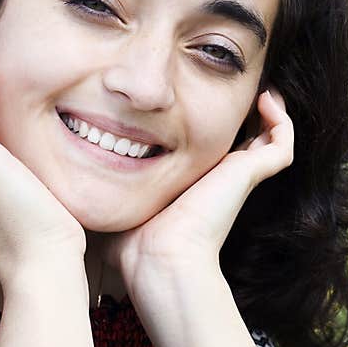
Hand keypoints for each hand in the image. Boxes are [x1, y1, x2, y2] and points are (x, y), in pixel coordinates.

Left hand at [99, 88, 293, 299]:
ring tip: (262, 90)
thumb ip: (104, 182)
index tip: (203, 101)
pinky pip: (283, 142)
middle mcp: (224, 179)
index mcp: (199, 184)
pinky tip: (266, 99)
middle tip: (240, 87)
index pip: (218, 150)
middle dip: (249, 114)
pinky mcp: (251, 175)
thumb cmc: (135, 241)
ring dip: (273, 113)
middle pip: (251, 142)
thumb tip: (64, 174)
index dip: (218, 125)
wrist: (159, 258)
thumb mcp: (119, 198)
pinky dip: (282, 119)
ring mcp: (242, 177)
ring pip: (274, 140)